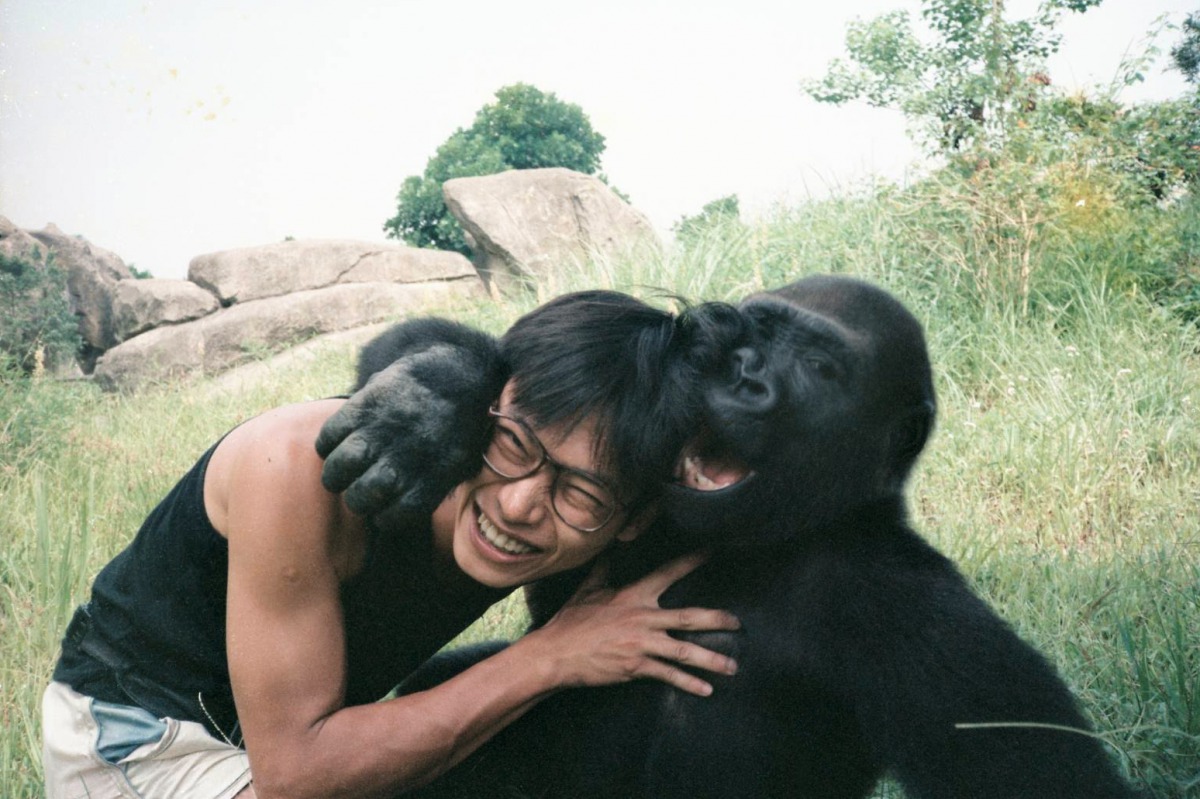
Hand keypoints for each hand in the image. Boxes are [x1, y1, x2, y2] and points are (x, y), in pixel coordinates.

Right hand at [316, 320, 505, 518]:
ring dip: (336, 476)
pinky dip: (327, 445)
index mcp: (431, 478)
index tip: (383, 511)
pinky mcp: (363, 406)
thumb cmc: (458, 426)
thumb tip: (402, 513)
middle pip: (360, 498)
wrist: (456, 373)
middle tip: (358, 491)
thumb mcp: (460, 464)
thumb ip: (433, 489)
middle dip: (357, 501)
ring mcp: (380, 431)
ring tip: (342, 473)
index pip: (392, 518)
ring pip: (338, 469)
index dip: (384, 519)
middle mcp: (403, 458)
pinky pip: (328, 436)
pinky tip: (337, 445)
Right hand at [529, 552, 740, 696]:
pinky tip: (706, 690)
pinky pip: (669, 675)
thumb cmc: (570, 622)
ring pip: (685, 651)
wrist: (556, 653)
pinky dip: (688, 683)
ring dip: (712, 659)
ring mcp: (641, 643)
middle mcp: (642, 617)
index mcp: (633, 595)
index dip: (692, 561)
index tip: (713, 551)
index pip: (668, 573)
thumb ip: (603, 570)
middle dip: (717, 619)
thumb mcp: (587, 590)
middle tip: (738, 623)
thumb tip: (607, 549)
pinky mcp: (636, 666)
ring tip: (732, 667)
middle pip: (689, 617)